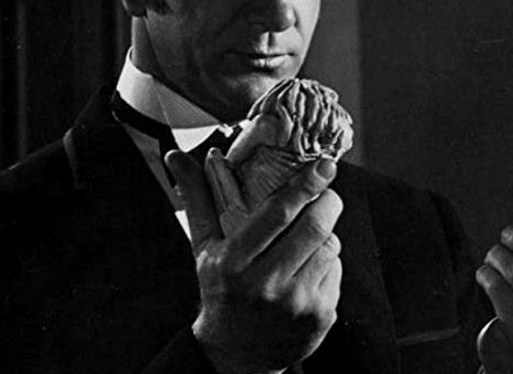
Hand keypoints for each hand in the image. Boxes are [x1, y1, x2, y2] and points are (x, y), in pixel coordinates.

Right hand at [165, 151, 342, 373]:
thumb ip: (197, 198)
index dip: (303, 185)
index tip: (322, 165)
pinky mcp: (320, 316)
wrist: (237, 354)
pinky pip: (336, 271)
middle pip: (314, 228)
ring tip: (310, 231)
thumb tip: (176, 157)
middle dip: (327, 201)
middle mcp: (266, 284)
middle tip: (326, 190)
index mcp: (234, 262)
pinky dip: (328, 260)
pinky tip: (309, 265)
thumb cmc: (220, 290)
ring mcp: (296, 303)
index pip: (277, 214)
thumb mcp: (204, 247)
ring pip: (330, 247)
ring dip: (327, 231)